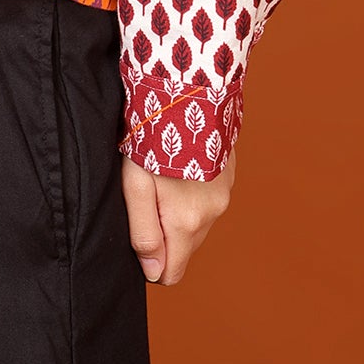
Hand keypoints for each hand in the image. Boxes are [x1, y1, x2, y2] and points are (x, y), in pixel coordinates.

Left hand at [120, 148, 236, 285]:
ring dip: (179, 211)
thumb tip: (154, 271)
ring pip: (196, 224)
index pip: (172, 273)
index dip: (151, 261)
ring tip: (161, 176)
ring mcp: (224, 194)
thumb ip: (143, 232)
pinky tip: (179, 166)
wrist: (188, 90)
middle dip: (164, 232)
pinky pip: (207, 201)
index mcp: (186, 222)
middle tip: (146, 194)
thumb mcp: (135, 184)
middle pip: (183, 248)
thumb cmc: (153, 136)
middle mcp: (212, 213)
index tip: (139, 230)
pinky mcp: (229, 176)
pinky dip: (192, 193)